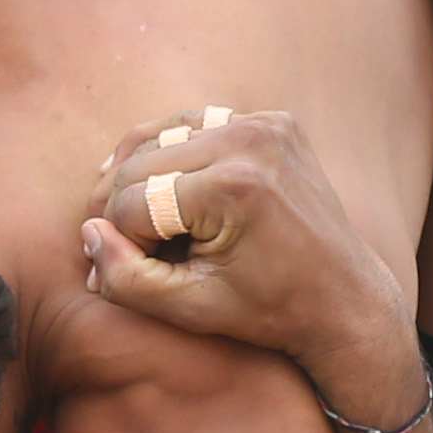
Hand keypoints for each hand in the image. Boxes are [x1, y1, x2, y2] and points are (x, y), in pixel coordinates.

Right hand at [76, 106, 418, 415]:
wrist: (344, 298)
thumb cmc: (268, 312)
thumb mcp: (190, 309)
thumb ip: (127, 278)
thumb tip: (88, 233)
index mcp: (232, 186)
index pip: (132, 204)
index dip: (121, 246)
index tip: (130, 276)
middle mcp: (249, 140)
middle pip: (140, 163)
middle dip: (122, 210)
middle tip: (122, 250)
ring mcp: (264, 123)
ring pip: (160, 136)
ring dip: (140, 177)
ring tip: (134, 220)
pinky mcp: (273, 120)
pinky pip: (196, 124)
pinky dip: (174, 153)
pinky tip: (166, 187)